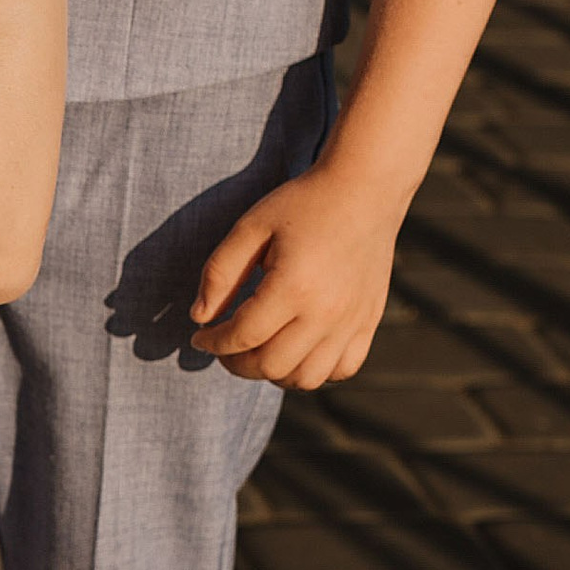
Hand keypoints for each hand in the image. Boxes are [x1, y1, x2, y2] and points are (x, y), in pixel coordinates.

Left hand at [187, 158, 405, 388]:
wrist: (365, 190)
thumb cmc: (303, 204)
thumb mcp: (251, 227)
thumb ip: (219, 273)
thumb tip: (200, 317)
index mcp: (293, 286)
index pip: (242, 336)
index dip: (213, 343)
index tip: (200, 337)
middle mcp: (325, 312)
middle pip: (271, 366)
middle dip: (236, 363)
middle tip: (225, 347)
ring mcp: (351, 322)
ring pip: (306, 378)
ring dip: (274, 373)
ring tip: (259, 350)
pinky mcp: (369, 322)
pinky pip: (342, 369)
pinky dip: (315, 371)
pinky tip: (297, 349)